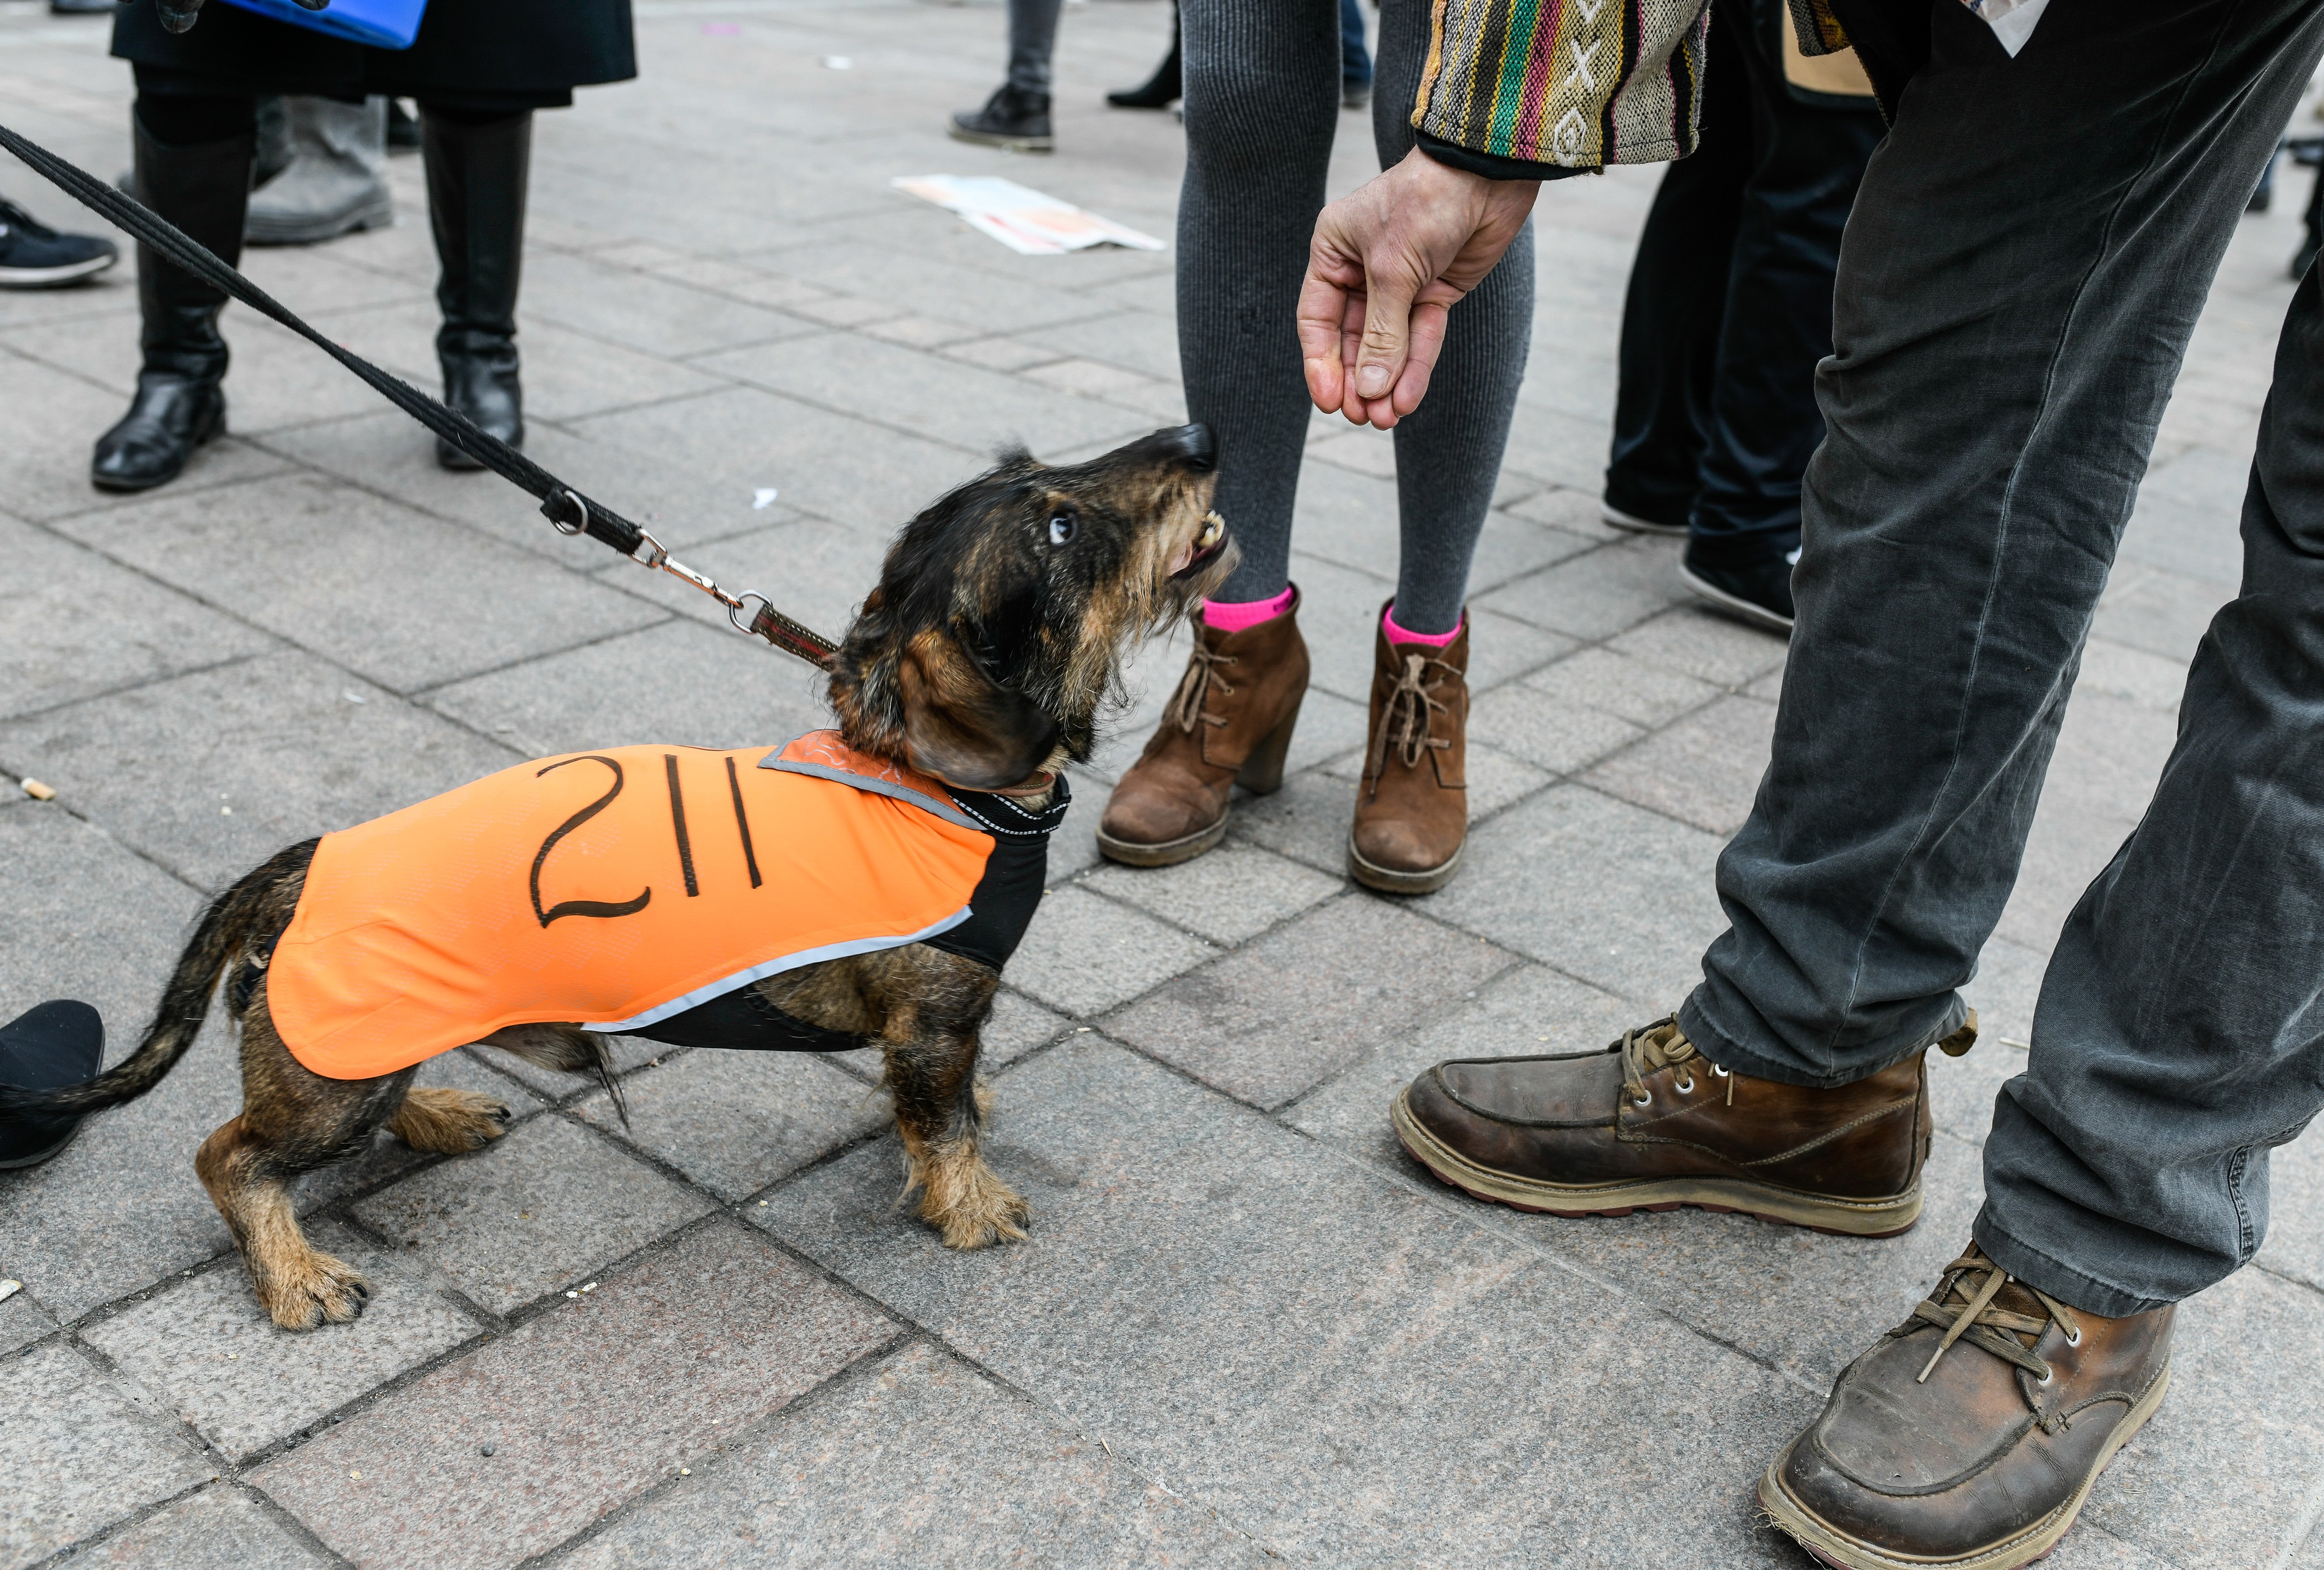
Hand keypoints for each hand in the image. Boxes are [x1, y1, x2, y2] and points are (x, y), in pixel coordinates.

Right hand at [1298, 148, 1539, 428]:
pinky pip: (1419, 337)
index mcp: (1334, 252)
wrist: (1488, 173)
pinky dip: (1415, 366)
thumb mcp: (1392, 270)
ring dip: (1387, 381)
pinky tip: (1406, 397)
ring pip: (1387, 344)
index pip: (1317, 319)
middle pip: (1351, 338)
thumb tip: (1370, 388)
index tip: (1329, 402)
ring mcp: (1400, 283)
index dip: (1321, 363)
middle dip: (1358, 379)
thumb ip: (1381, 333)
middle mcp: (1362, 269)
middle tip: (1361, 416)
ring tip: (1385, 419)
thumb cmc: (1426, 203)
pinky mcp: (1434, 291)